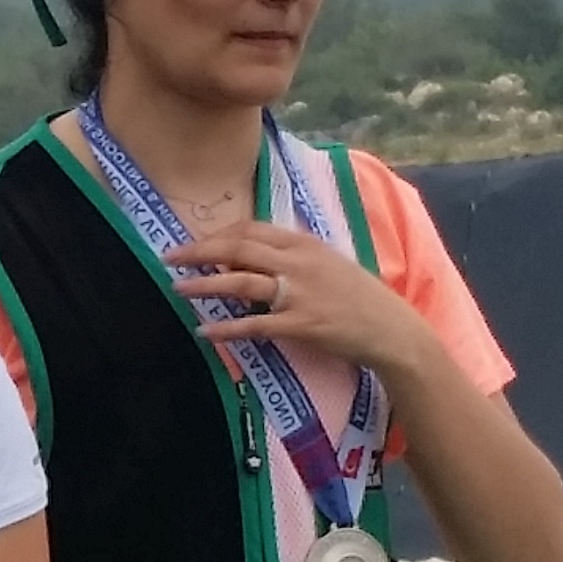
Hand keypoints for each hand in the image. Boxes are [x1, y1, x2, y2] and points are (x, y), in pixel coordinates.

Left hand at [171, 220, 436, 380]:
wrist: (391, 328)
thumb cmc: (358, 298)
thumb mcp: (327, 264)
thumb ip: (292, 258)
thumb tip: (254, 258)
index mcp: (305, 243)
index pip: (251, 229)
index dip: (217, 235)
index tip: (194, 243)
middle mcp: (300, 262)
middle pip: (239, 248)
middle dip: (200, 251)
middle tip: (170, 258)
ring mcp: (300, 293)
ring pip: (241, 281)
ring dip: (205, 284)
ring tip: (177, 288)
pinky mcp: (301, 324)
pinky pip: (255, 324)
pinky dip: (227, 328)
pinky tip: (205, 331)